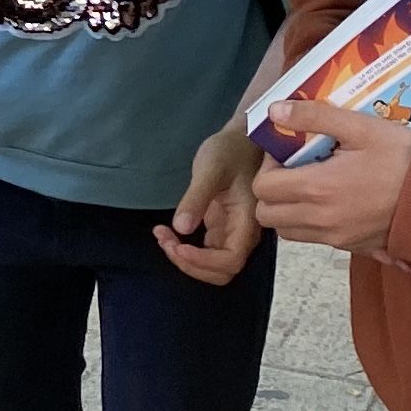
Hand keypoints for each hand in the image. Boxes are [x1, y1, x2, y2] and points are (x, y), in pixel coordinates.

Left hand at [156, 123, 267, 286]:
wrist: (242, 139)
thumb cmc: (230, 150)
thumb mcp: (211, 168)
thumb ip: (197, 197)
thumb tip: (182, 228)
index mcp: (248, 221)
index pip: (230, 260)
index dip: (203, 262)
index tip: (177, 245)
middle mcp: (243, 233)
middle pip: (221, 271)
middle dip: (190, 264)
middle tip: (166, 240)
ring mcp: (233, 233)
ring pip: (212, 266)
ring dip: (185, 259)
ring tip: (162, 235)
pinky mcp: (221, 229)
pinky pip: (205, 252)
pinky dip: (185, 249)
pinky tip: (167, 231)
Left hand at [246, 95, 410, 254]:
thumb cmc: (404, 160)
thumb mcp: (362, 127)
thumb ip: (315, 117)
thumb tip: (275, 112)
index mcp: (316, 188)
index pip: (263, 187)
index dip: (267, 166)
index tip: (286, 152)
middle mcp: (320, 219)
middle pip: (268, 215)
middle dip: (272, 191)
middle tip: (294, 170)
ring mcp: (335, 238)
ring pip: (288, 231)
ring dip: (288, 210)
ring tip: (311, 185)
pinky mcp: (351, 247)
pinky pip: (315, 239)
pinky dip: (311, 223)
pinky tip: (333, 201)